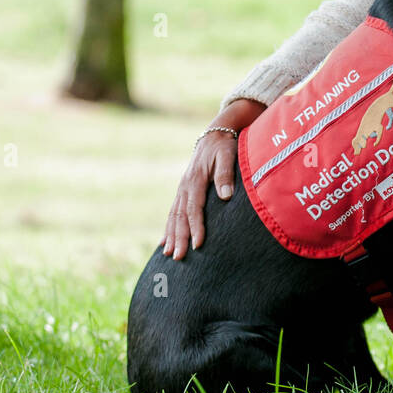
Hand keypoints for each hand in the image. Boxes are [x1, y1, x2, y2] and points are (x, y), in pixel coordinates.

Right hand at [159, 98, 265, 259]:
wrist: (216, 134)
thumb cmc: (224, 146)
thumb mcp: (228, 155)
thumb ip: (226, 175)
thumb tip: (225, 196)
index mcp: (195, 179)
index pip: (194, 208)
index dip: (195, 227)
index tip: (198, 244)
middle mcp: (185, 186)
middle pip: (180, 216)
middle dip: (179, 237)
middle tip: (179, 257)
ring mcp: (182, 189)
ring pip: (173, 216)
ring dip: (171, 235)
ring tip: (169, 254)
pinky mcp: (183, 191)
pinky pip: (173, 212)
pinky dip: (168, 228)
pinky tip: (164, 242)